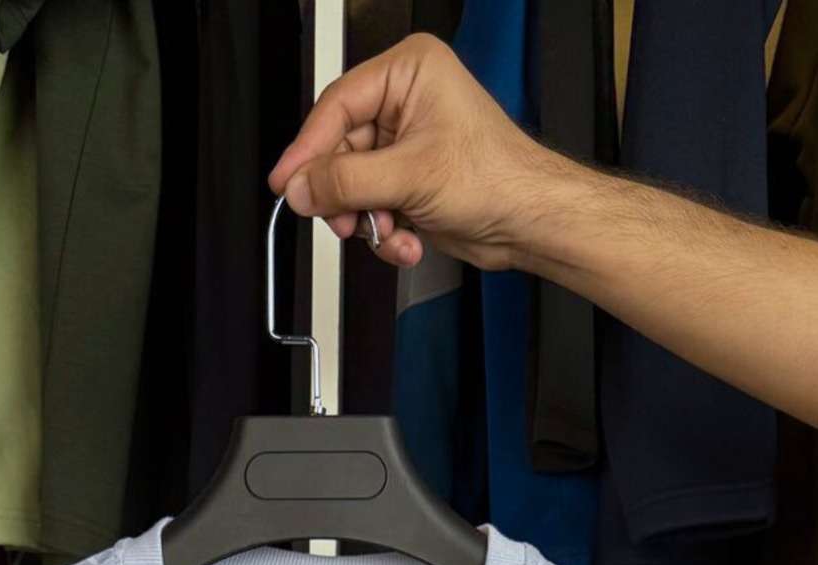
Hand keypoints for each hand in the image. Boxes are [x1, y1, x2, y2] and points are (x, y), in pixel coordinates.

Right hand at [268, 34, 551, 271]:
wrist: (530, 222)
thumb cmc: (497, 178)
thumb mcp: (410, 176)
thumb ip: (346, 181)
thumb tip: (300, 187)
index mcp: (408, 71)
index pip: (337, 106)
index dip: (308, 148)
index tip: (288, 182)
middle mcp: (404, 101)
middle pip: (340, 149)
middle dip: (344, 195)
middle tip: (343, 222)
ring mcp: (405, 143)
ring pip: (352, 184)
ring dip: (366, 219)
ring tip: (387, 233)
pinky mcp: (408, 180)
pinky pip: (371, 205)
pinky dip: (383, 231)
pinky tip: (405, 241)